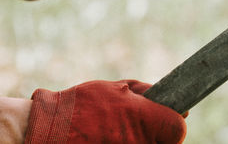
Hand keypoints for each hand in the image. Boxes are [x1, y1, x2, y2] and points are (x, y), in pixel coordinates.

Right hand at [24, 80, 185, 143]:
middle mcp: (141, 143)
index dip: (170, 122)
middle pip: (165, 143)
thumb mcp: (116, 89)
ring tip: (114, 135)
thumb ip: (149, 96)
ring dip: (137, 141)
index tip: (160, 120)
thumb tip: (180, 107)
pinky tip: (106, 141)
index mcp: (144, 119)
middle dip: (154, 134)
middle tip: (132, 127)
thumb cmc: (81, 106)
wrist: (48, 132)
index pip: (177, 128)